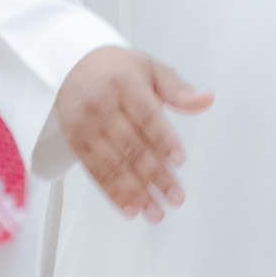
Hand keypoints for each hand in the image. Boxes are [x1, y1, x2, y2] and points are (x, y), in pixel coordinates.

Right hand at [54, 47, 211, 219]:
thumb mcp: (150, 69)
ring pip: (113, 165)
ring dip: (136, 193)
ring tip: (156, 211)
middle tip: (174, 196)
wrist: (70, 65)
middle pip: (131, 146)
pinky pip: (95, 172)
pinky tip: (130, 208)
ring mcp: (86, 126)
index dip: (164, 140)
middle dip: (155, 176)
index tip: (179, 160)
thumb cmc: (115, 69)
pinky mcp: (75, 142)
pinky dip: (113, 194)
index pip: (147, 116)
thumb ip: (178, 90)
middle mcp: (102, 105)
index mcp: (124, 83)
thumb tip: (205, 100)